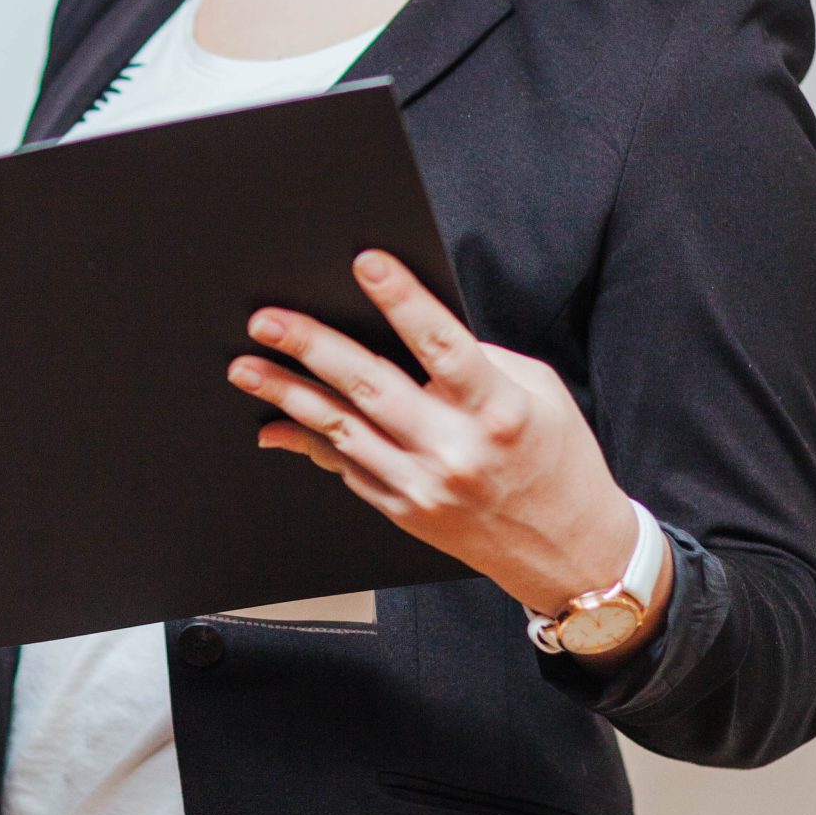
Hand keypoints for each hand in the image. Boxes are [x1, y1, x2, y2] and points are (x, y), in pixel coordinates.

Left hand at [226, 250, 671, 649]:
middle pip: (371, 387)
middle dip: (313, 347)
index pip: (442, 345)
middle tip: (267, 320)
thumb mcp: (539, 393)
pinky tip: (275, 422)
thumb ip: (478, 360)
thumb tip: (411, 332)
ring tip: (247, 367)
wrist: (568, 551)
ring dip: (288, 395)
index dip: (402, 301)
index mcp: (498, 410)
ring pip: (341, 431)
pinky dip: (307, 442)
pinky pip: (345, 468)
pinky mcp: (404, 512)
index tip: (366, 263)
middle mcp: (456, 451)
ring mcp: (424, 487)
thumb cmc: (557, 461)